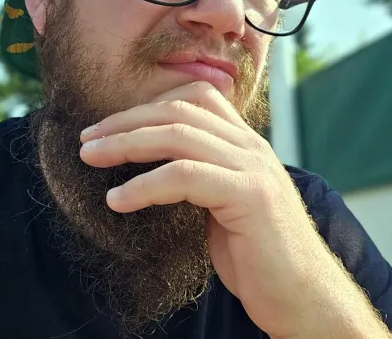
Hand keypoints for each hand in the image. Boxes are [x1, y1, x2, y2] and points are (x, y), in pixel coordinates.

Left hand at [79, 82, 391, 338]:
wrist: (304, 294)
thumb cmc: (257, 253)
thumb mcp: (224, 203)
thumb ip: (200, 176)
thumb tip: (154, 168)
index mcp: (244, 144)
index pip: (195, 98)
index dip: (148, 105)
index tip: (111, 126)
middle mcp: (250, 146)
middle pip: (179, 111)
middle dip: (126, 121)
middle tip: (87, 139)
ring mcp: (253, 166)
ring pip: (179, 135)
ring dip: (127, 143)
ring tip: (90, 157)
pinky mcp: (250, 194)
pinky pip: (185, 176)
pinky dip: (144, 185)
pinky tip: (116, 200)